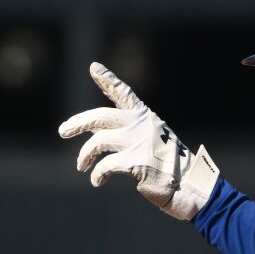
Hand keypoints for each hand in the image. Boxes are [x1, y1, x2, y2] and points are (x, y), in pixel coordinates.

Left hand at [58, 62, 219, 219]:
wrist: (191, 187)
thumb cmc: (172, 168)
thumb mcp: (155, 142)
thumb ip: (131, 134)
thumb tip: (96, 137)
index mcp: (146, 117)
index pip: (124, 93)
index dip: (108, 80)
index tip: (94, 66)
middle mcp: (141, 125)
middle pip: (100, 117)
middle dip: (77, 123)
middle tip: (63, 131)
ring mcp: (139, 142)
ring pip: (97, 142)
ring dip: (84, 156)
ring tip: (81, 166)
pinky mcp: (136, 162)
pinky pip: (105, 166)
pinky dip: (97, 175)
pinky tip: (97, 181)